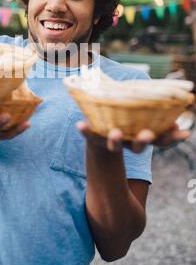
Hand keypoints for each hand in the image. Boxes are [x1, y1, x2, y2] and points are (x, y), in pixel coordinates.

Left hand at [77, 121, 191, 153]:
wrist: (97, 132)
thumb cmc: (124, 118)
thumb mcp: (140, 116)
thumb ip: (157, 118)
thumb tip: (176, 123)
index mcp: (140, 136)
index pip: (159, 140)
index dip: (171, 138)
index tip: (185, 133)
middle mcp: (127, 142)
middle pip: (138, 147)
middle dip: (143, 141)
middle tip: (147, 134)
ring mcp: (110, 140)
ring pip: (115, 145)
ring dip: (115, 140)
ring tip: (116, 133)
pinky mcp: (94, 136)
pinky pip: (89, 135)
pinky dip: (85, 131)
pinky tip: (80, 125)